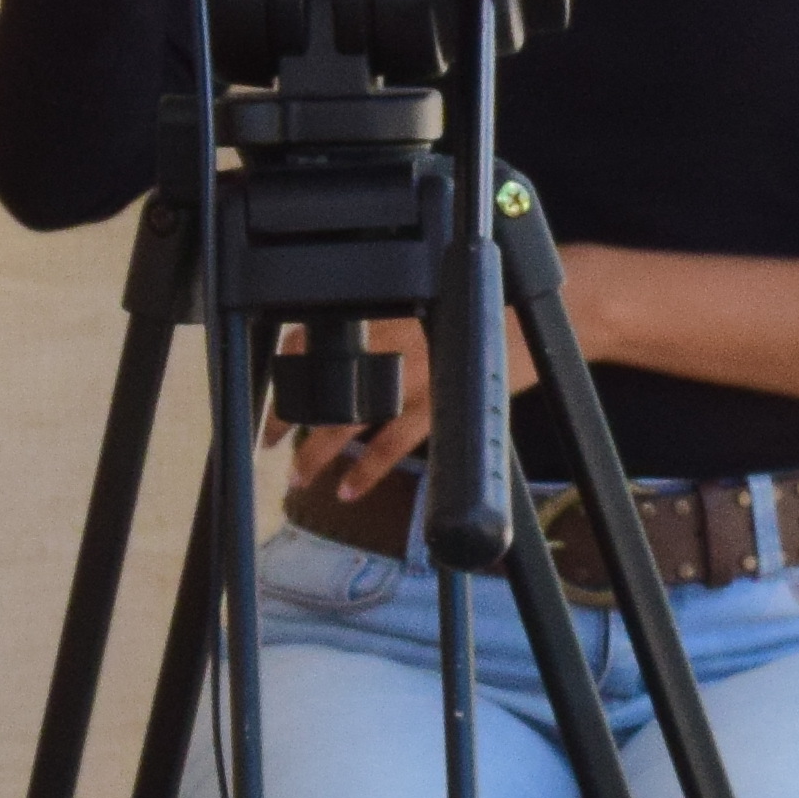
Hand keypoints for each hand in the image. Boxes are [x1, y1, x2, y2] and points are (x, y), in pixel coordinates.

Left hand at [281, 312, 538, 494]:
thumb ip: (378, 328)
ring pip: (347, 421)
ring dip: (317, 454)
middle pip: (320, 388)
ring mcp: (410, 380)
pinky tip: (348, 490)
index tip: (272, 396)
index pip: (309, 341)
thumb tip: (338, 356)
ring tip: (299, 478)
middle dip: (290, 421)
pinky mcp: (438, 408)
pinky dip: (367, 471)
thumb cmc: (476, 310)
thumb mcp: (418, 307)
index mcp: (375, 316)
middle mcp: (385, 345)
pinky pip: (392, 445)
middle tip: (271, 441)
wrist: (527, 320)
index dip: (284, 373)